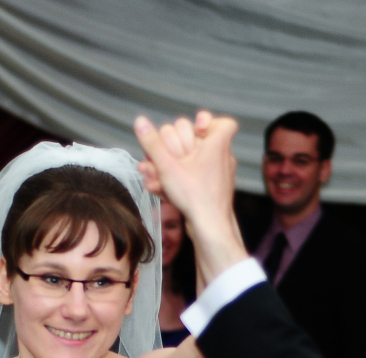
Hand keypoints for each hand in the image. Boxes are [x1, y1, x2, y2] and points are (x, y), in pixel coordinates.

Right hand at [134, 112, 246, 282]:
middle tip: (164, 158)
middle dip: (172, 149)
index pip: (224, 123)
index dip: (206, 122)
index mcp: (218, 144)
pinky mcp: (210, 190)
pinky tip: (161, 190)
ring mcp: (217, 175)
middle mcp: (222, 158)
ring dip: (168, 168)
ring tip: (155, 178)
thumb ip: (152, 143)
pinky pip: (192, 178)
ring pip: (191, 162)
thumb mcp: (167, 166)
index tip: (194, 129)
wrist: (210, 227)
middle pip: (196, 141)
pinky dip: (177, 181)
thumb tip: (140, 121)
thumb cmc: (196, 196)